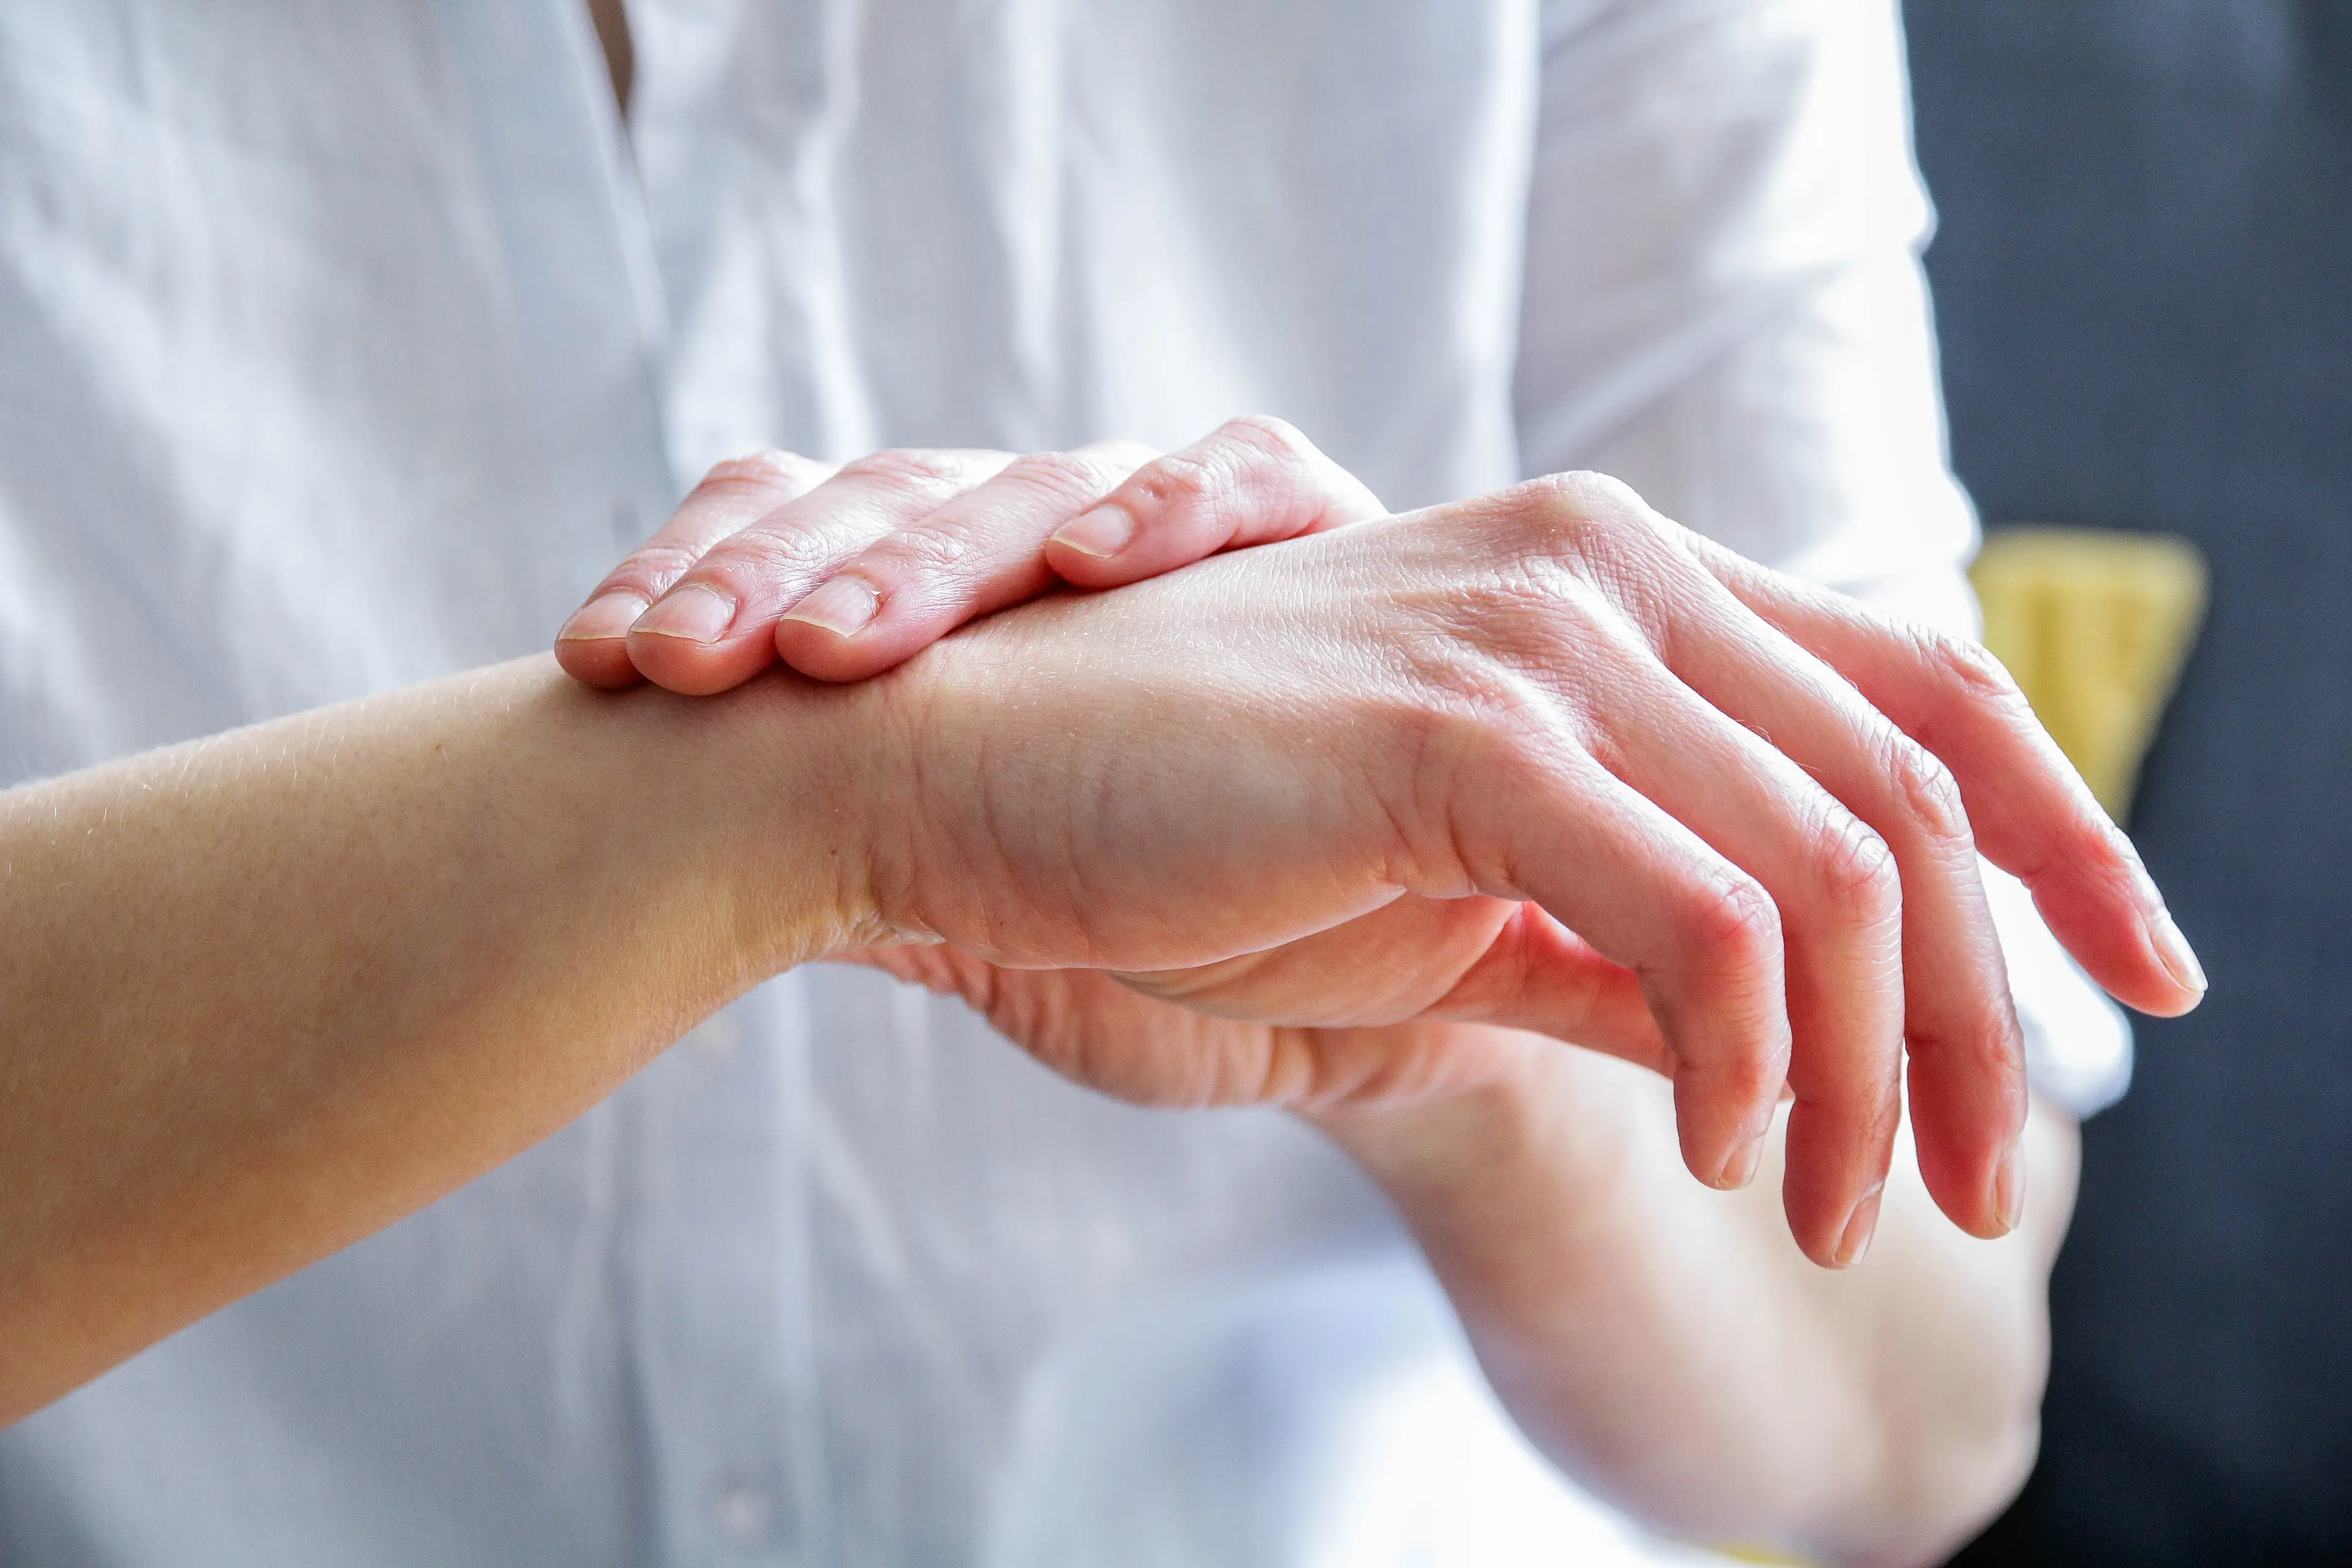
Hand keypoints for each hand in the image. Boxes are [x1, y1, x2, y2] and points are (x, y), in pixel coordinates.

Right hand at [559, 419, 2203, 1266]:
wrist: (939, 794)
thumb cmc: (1168, 851)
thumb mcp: (1441, 902)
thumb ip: (1614, 942)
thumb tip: (1774, 1045)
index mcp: (1611, 577)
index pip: (1919, 689)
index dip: (2059, 838)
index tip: (2130, 987)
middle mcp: (1604, 565)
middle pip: (1917, 783)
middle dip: (1994, 1010)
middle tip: (1988, 1189)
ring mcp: (1536, 630)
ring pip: (1839, 864)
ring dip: (1878, 1075)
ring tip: (1831, 1214)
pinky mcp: (1460, 727)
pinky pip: (1708, 919)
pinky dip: (1753, 1064)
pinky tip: (1719, 1161)